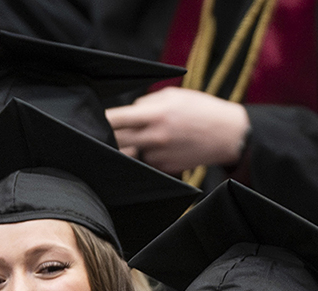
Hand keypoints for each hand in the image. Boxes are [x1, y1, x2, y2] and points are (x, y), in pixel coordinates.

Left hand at [106, 87, 249, 174]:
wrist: (228, 134)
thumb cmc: (202, 110)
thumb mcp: (175, 96)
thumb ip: (148, 102)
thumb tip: (130, 110)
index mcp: (156, 114)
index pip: (118, 118)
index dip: (101, 120)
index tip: (89, 120)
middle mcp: (155, 136)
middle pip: (118, 140)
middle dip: (108, 137)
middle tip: (100, 134)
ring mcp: (160, 155)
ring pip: (130, 152)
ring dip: (126, 147)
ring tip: (132, 140)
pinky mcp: (165, 167)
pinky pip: (146, 161)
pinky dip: (145, 154)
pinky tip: (156, 147)